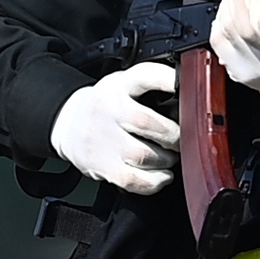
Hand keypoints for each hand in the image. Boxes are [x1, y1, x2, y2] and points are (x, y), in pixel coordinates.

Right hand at [51, 62, 180, 194]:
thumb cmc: (105, 107)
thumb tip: (190, 97)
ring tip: (169, 157)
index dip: (167, 80)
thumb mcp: (123, 84)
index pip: (145, 76)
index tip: (183, 86)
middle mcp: (108, 110)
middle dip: (173, 136)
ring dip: (166, 160)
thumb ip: (152, 85)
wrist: (69, 124)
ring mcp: (104, 140)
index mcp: (118, 85)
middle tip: (179, 140)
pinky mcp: (103, 166)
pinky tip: (162, 175)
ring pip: (144, 155)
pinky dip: (155, 181)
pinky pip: (135, 180)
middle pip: (147, 123)